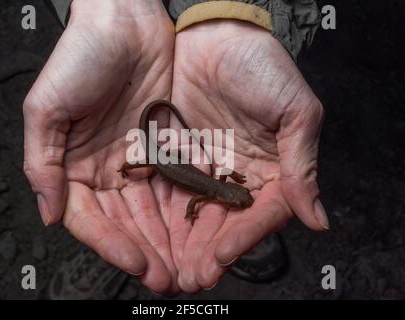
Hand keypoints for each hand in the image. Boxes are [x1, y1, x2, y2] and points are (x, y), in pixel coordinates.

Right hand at [23, 0, 178, 293]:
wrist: (125, 21)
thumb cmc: (81, 56)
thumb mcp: (47, 108)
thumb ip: (43, 162)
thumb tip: (49, 213)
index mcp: (76, 167)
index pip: (92, 220)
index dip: (112, 245)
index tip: (137, 264)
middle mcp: (108, 169)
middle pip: (127, 224)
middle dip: (148, 252)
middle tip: (169, 279)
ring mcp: (139, 160)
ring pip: (154, 212)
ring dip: (169, 241)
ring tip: (187, 267)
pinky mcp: (167, 147)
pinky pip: (177, 185)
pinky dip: (186, 210)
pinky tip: (199, 230)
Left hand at [169, 21, 327, 291]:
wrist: (211, 32)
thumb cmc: (258, 63)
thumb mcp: (293, 110)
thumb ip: (301, 165)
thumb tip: (318, 219)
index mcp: (268, 169)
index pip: (258, 214)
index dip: (242, 238)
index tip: (222, 256)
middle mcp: (235, 174)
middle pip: (223, 223)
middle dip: (207, 252)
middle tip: (192, 278)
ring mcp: (203, 167)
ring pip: (193, 215)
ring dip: (182, 244)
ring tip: (169, 271)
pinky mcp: (173, 156)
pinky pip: (166, 191)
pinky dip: (160, 217)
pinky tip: (151, 238)